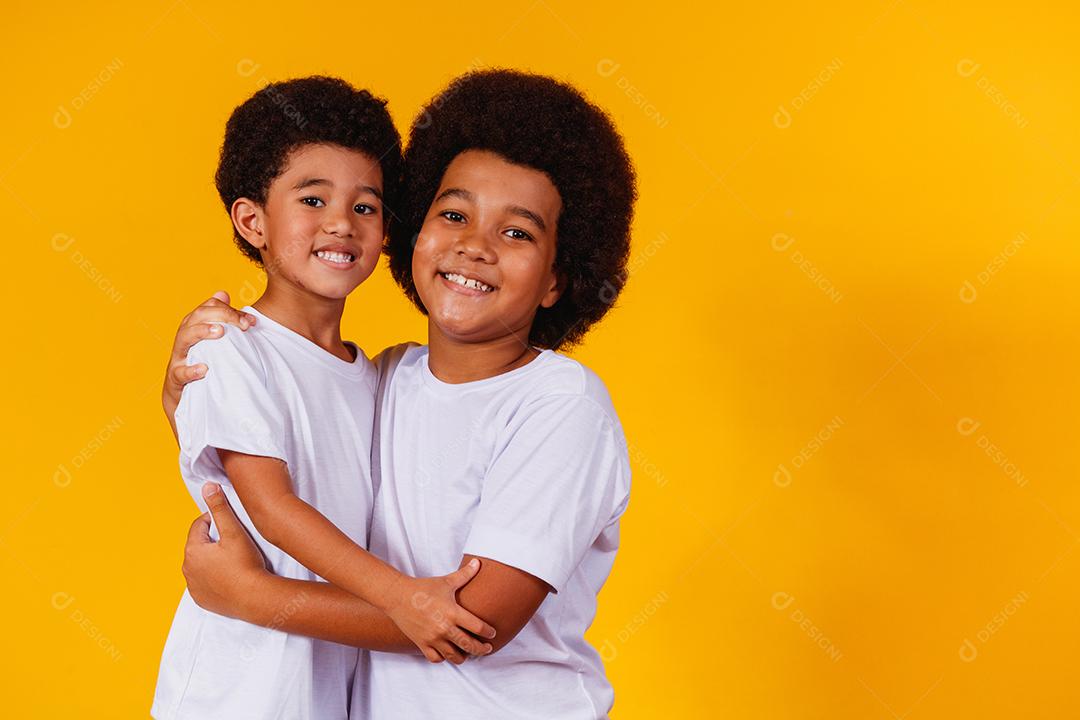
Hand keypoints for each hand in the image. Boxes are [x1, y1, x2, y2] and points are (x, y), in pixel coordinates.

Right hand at [162, 291, 256, 435]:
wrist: (184, 402)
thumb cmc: (203, 367)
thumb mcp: (214, 344)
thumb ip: (220, 320)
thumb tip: (223, 292)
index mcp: (194, 328)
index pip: (206, 307)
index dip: (228, 310)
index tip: (251, 322)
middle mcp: (184, 340)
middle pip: (195, 317)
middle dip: (218, 315)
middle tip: (240, 324)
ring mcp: (178, 359)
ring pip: (183, 339)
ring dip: (201, 332)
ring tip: (219, 332)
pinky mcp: (175, 381)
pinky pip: (179, 374)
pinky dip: (191, 370)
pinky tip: (204, 369)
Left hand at [182, 482, 267, 617]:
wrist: (255, 598)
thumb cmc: (245, 563)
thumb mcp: (234, 531)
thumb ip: (219, 508)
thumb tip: (208, 486)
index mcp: (193, 550)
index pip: (199, 526)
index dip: (214, 520)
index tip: (230, 523)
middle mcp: (187, 570)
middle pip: (199, 546)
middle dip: (212, 540)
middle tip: (234, 541)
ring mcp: (193, 587)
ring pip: (200, 565)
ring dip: (211, 560)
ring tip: (232, 558)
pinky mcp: (201, 600)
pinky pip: (203, 583)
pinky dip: (213, 578)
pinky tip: (228, 576)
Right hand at [385, 566, 497, 664]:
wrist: (398, 596)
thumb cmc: (423, 588)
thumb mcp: (446, 581)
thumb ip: (465, 574)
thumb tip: (478, 562)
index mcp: (453, 612)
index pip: (477, 627)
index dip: (488, 632)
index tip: (492, 633)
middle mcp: (444, 628)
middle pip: (468, 645)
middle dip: (481, 649)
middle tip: (487, 648)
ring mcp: (432, 638)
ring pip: (453, 656)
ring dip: (464, 657)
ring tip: (469, 653)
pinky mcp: (422, 644)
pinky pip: (436, 658)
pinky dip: (444, 658)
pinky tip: (448, 653)